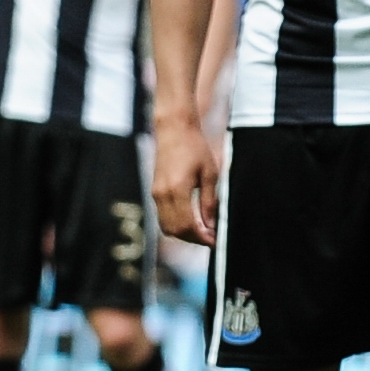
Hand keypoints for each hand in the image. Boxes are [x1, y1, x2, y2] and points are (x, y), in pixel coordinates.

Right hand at [152, 118, 219, 245]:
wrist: (174, 129)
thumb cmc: (195, 147)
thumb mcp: (210, 174)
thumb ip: (209, 202)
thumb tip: (211, 226)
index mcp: (178, 189)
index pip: (188, 226)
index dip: (202, 238)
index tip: (215, 241)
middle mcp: (162, 194)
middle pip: (176, 231)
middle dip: (194, 239)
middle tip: (211, 238)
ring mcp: (155, 194)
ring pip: (167, 227)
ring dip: (184, 234)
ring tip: (203, 231)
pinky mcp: (154, 192)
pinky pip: (163, 217)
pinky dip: (176, 225)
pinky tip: (192, 220)